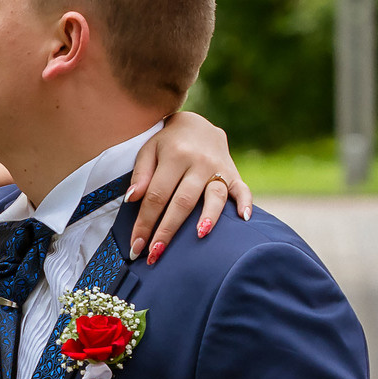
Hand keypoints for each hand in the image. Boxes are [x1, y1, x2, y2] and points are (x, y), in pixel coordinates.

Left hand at [128, 112, 254, 264]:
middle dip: (168, 230)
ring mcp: (219, 168)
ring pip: (214, 196)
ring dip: (208, 217)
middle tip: (155, 254)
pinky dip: (245, 203)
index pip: (156, 195)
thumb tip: (132, 198)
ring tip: (199, 236)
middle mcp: (199, 162)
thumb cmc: (167, 143)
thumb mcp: (148, 150)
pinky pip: (243, 189)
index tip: (136, 245)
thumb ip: (141, 174)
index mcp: (174, 156)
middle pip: (183, 201)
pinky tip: (244, 219)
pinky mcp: (234, 173)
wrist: (196, 124)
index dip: (145, 222)